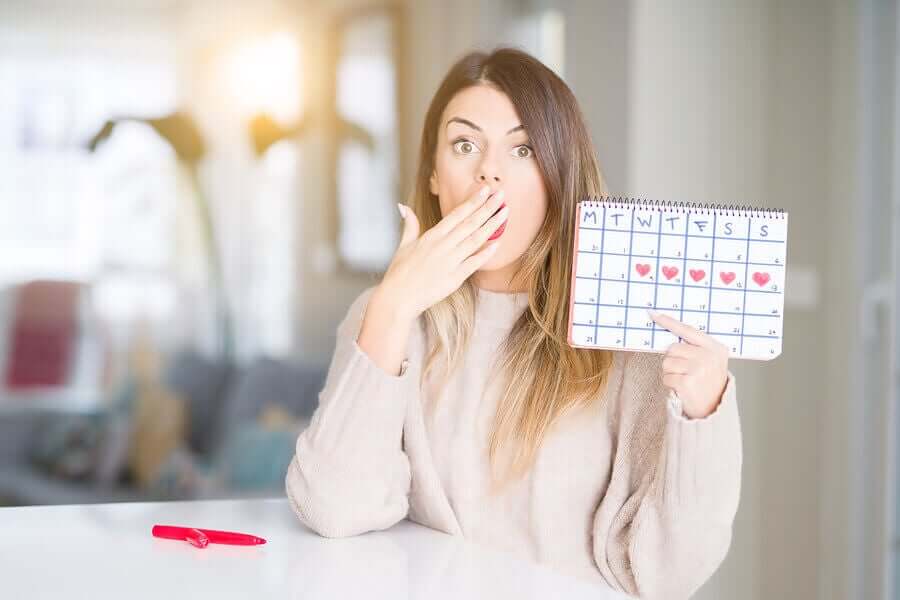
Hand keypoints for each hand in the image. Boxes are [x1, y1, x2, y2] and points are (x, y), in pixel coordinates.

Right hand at [377, 184, 508, 319]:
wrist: (398, 298)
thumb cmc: (400, 272)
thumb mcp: (403, 245)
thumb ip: (409, 225)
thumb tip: (403, 206)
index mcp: (431, 236)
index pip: (457, 214)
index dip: (473, 201)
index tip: (485, 190)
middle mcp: (442, 245)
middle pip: (470, 223)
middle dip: (487, 208)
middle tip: (501, 196)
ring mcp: (450, 261)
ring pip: (475, 240)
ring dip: (491, 226)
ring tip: (504, 214)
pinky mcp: (454, 278)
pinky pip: (473, 263)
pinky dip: (485, 253)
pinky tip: (497, 244)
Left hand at [647, 310, 729, 418]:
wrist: (714, 409)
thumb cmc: (708, 383)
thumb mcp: (710, 361)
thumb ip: (695, 347)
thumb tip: (669, 337)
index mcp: (715, 347)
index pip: (687, 330)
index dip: (668, 321)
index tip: (652, 313)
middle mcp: (708, 356)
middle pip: (672, 348)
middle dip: (673, 360)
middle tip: (685, 372)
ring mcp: (698, 369)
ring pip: (667, 362)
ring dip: (671, 373)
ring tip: (685, 380)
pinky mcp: (687, 382)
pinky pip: (666, 376)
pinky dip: (670, 383)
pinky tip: (682, 388)